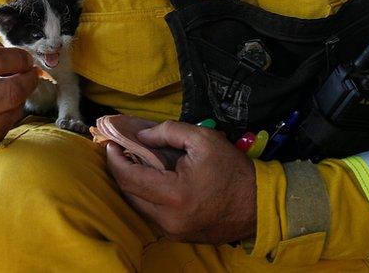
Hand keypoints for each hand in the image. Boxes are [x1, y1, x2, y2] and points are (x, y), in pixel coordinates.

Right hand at [0, 42, 38, 167]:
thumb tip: (8, 50)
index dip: (17, 56)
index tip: (25, 57)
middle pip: (10, 89)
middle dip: (29, 77)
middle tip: (31, 72)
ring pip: (12, 110)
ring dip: (22, 97)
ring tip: (17, 88)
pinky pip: (5, 127)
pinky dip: (11, 114)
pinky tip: (4, 107)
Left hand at [106, 120, 256, 243]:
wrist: (259, 205)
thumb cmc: (232, 170)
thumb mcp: (203, 139)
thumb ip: (167, 131)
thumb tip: (142, 137)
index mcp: (173, 194)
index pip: (129, 177)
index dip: (114, 159)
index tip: (109, 144)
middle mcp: (168, 219)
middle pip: (129, 193)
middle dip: (120, 170)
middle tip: (120, 151)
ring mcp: (172, 231)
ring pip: (138, 205)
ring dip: (133, 184)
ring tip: (135, 163)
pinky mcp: (178, 236)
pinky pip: (152, 214)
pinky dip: (147, 196)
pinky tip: (151, 180)